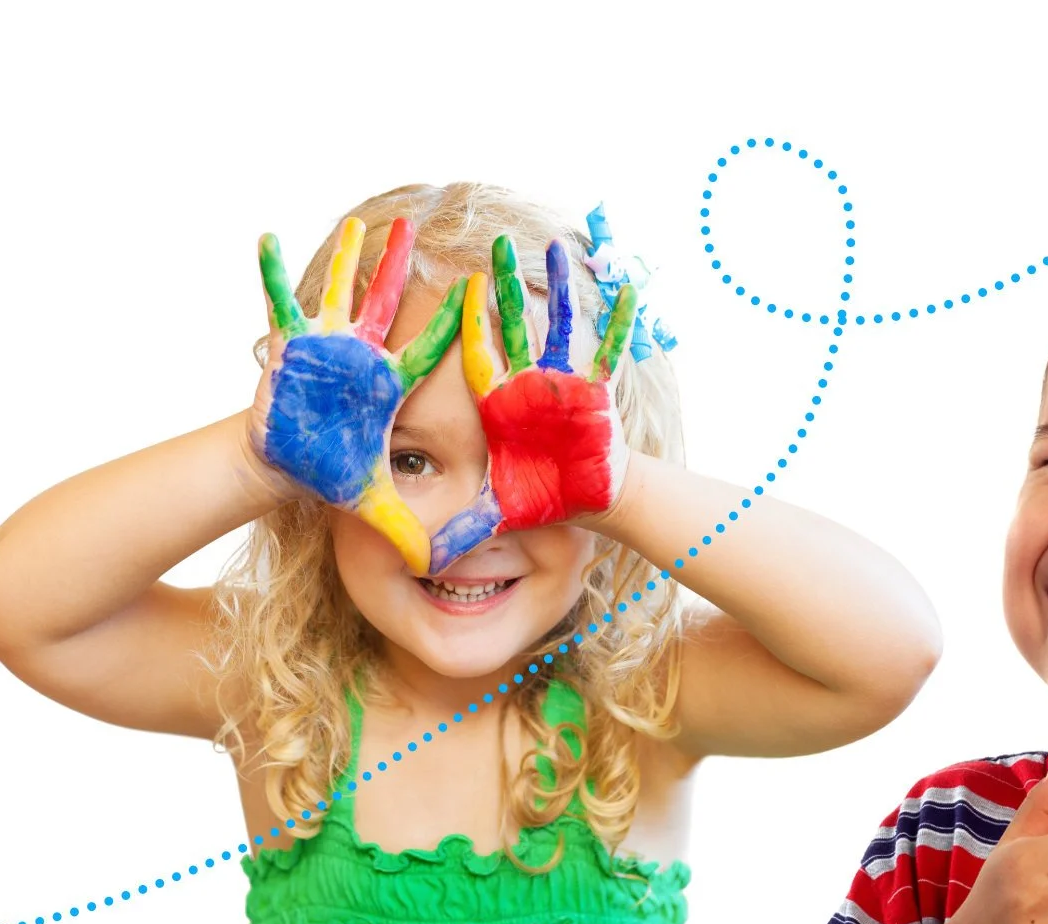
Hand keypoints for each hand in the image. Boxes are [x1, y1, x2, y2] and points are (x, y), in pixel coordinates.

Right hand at [252, 216, 465, 574]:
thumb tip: (431, 567)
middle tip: (417, 225)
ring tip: (360, 220)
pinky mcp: (286, 348)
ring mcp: (324, 347)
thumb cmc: (328, 475)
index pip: (432, 349)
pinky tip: (264, 235)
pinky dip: (269, 271)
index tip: (480, 287)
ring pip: (339, 291)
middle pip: (389, 303)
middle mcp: (361, 356)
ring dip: (348, 257)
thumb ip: (404, 530)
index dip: (456, 322)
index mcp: (389, 384)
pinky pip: (276, 302)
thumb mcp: (370, 503)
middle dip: (402, 265)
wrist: (282, 468)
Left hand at [427, 236, 636, 573]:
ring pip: (559, 325)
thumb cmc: (543, 498)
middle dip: (504, 284)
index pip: (476, 353)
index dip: (467, 321)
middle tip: (495, 241)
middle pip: (512, 324)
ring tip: (558, 248)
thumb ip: (457, 527)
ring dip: (559, 288)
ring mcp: (564, 382)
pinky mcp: (597, 390)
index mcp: (500, 403)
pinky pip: (610, 349)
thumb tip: (418, 558)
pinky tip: (629, 288)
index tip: (458, 284)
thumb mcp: (494, 511)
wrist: (589, 502)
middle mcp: (529, 384)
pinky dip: (620, 321)